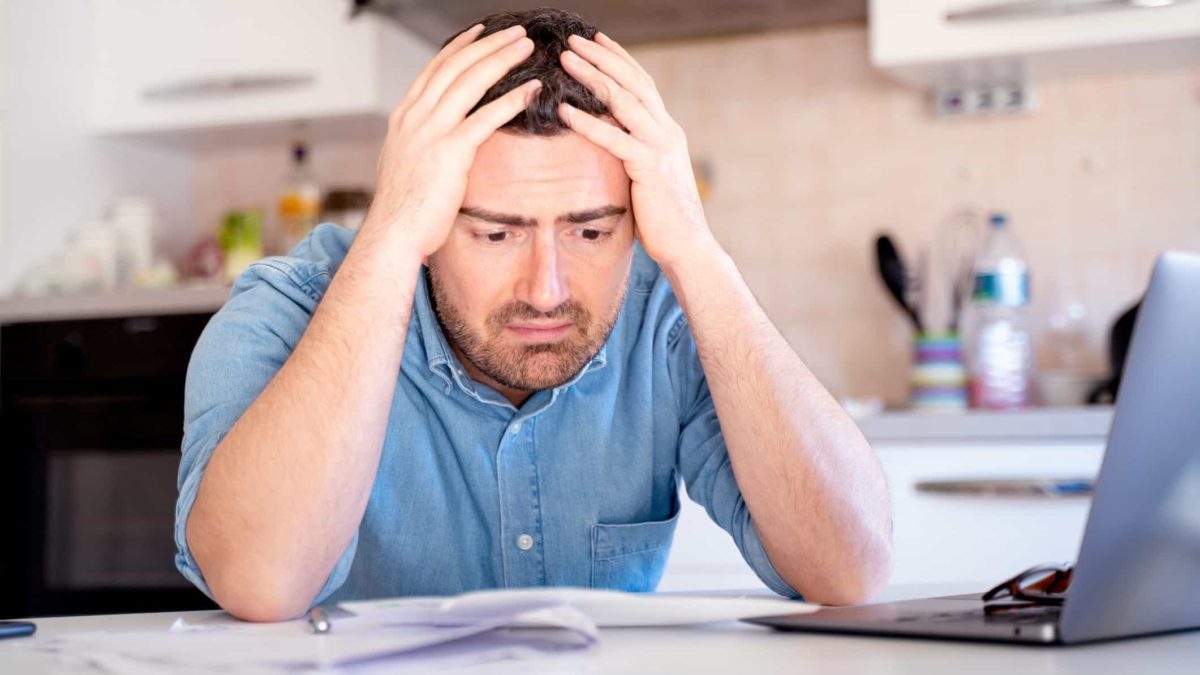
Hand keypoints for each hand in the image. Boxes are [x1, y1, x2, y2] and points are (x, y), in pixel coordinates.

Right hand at [363, 24, 542, 256]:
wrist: (392, 234)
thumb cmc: (403, 209)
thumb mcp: (404, 164)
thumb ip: (418, 144)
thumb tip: (433, 140)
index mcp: (404, 117)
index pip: (435, 70)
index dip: (460, 48)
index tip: (480, 32)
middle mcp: (415, 117)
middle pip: (456, 67)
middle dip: (488, 45)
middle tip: (516, 33)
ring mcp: (431, 132)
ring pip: (471, 82)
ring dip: (502, 60)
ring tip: (526, 48)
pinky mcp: (450, 152)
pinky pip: (486, 117)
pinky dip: (512, 100)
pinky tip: (532, 90)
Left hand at [557, 33, 716, 268]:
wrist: (689, 247)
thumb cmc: (663, 220)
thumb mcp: (646, 178)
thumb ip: (631, 156)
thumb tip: (605, 147)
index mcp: (667, 132)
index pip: (642, 84)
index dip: (618, 60)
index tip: (595, 40)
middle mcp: (667, 132)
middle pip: (632, 82)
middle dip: (602, 57)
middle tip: (573, 39)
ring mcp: (661, 148)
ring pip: (624, 101)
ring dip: (592, 76)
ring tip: (565, 59)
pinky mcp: (650, 168)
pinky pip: (615, 138)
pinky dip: (588, 122)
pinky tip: (565, 109)